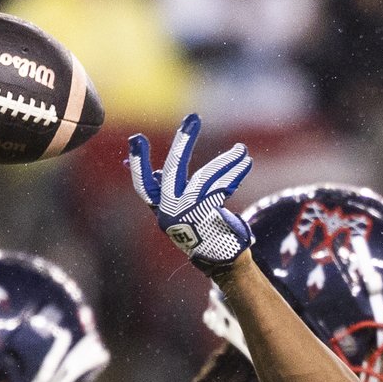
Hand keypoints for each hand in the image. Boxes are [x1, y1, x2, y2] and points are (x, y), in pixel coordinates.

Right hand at [128, 113, 253, 273]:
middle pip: (173, 171)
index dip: (139, 163)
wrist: (223, 263)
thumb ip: (170, 194)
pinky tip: (245, 164)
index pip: (144, 185)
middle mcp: (171, 213)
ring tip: (241, 149)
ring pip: (206, 178)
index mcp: (161, 211)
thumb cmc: (202, 233)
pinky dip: (235, 174)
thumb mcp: (182, 215)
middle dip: (183, 142)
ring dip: (225, 161)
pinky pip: (223, 187)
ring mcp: (191, 216)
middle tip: (192, 118)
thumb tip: (157, 171)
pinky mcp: (211, 218)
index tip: (137, 138)